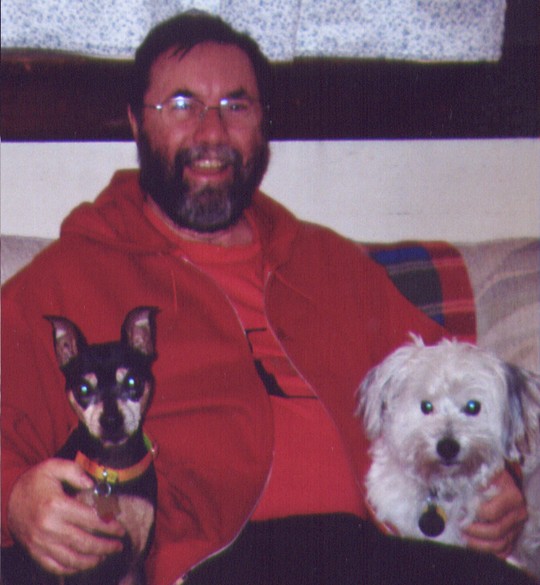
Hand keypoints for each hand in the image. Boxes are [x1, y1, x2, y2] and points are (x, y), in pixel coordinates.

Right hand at [7, 458, 125, 575]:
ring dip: (92, 560)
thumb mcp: (54, 466)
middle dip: (105, 545)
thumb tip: (93, 484)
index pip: (90, 519)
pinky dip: (72, 569)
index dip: (108, 525)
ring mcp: (41, 543)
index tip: (120, 529)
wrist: (7, 498)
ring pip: (72, 558)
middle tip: (119, 545)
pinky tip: (84, 564)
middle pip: (84, 542)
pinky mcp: (35, 552)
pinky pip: (55, 566)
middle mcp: (49, 527)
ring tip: (106, 555)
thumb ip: (76, 472)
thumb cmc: (35, 481)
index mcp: (57, 505)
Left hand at [463, 469, 527, 557]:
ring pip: (499, 545)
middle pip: (495, 531)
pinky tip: (474, 543)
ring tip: (463, 536)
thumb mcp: (484, 473)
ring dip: (478, 543)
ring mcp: (517, 527)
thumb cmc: (491, 478)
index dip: (474, 513)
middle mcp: (518, 514)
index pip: (491, 512)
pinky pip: (503, 551)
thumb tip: (456, 489)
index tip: (461, 509)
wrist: (504, 483)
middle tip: (459, 525)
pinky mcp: (514, 537)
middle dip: (474, 530)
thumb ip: (474, 481)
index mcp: (512, 497)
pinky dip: (488, 551)